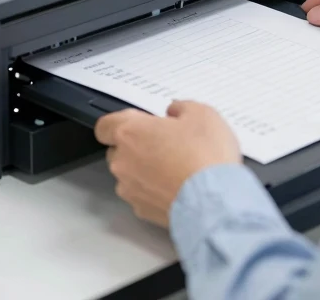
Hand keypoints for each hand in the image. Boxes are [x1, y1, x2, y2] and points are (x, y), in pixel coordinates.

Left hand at [94, 101, 241, 226]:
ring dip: (145, 170)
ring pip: (130, 175)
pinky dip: (155, 191)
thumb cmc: (206, 155)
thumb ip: (181, 108)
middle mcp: (123, 161)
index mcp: (131, 132)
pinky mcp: (141, 211)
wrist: (215, 203)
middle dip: (137, 147)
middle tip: (168, 144)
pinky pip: (142, 195)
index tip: (140, 124)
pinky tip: (179, 188)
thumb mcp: (202, 114)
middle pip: (118, 150)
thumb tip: (174, 112)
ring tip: (177, 170)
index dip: (120, 123)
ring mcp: (130, 189)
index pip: (104, 126)